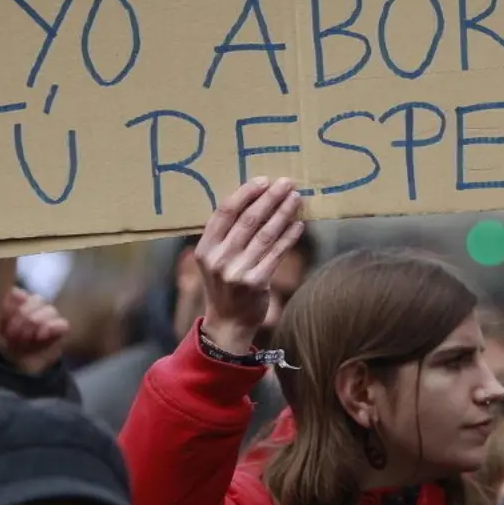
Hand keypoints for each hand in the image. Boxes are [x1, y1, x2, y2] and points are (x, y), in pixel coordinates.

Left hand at [0, 287, 69, 374]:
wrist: (18, 365)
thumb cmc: (9, 343)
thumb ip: (4, 308)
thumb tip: (16, 291)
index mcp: (22, 302)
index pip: (19, 294)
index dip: (12, 308)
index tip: (5, 325)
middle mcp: (38, 305)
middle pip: (36, 300)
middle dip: (22, 319)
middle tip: (14, 336)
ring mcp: (51, 316)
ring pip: (49, 310)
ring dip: (35, 325)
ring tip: (26, 339)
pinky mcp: (61, 330)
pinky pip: (62, 324)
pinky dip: (51, 328)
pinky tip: (41, 336)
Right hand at [196, 177, 303, 354]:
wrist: (228, 324)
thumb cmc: (224, 285)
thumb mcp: (213, 260)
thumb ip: (225, 235)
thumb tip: (254, 200)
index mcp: (205, 248)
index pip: (224, 212)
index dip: (245, 193)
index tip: (263, 180)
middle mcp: (218, 259)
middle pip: (247, 219)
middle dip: (269, 198)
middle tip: (286, 183)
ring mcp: (237, 271)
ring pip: (265, 234)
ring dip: (283, 213)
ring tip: (296, 198)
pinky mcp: (256, 282)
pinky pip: (276, 253)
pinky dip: (289, 237)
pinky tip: (299, 224)